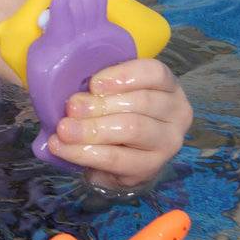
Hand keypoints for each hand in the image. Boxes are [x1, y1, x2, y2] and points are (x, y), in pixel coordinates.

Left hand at [46, 57, 191, 189]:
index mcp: (167, 86)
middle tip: (71, 108)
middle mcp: (177, 113)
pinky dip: (85, 152)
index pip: (154, 72)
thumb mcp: (110, 93)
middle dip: (100, 105)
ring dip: (92, 129)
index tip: (94, 84)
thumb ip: (98, 86)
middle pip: (141, 102)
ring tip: (64, 129)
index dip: (123, 75)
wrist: (121, 158)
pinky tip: (63, 148)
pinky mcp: (151, 167)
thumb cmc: (115, 114)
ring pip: (131, 129)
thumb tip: (69, 88)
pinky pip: (117, 158)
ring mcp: (168, 142)